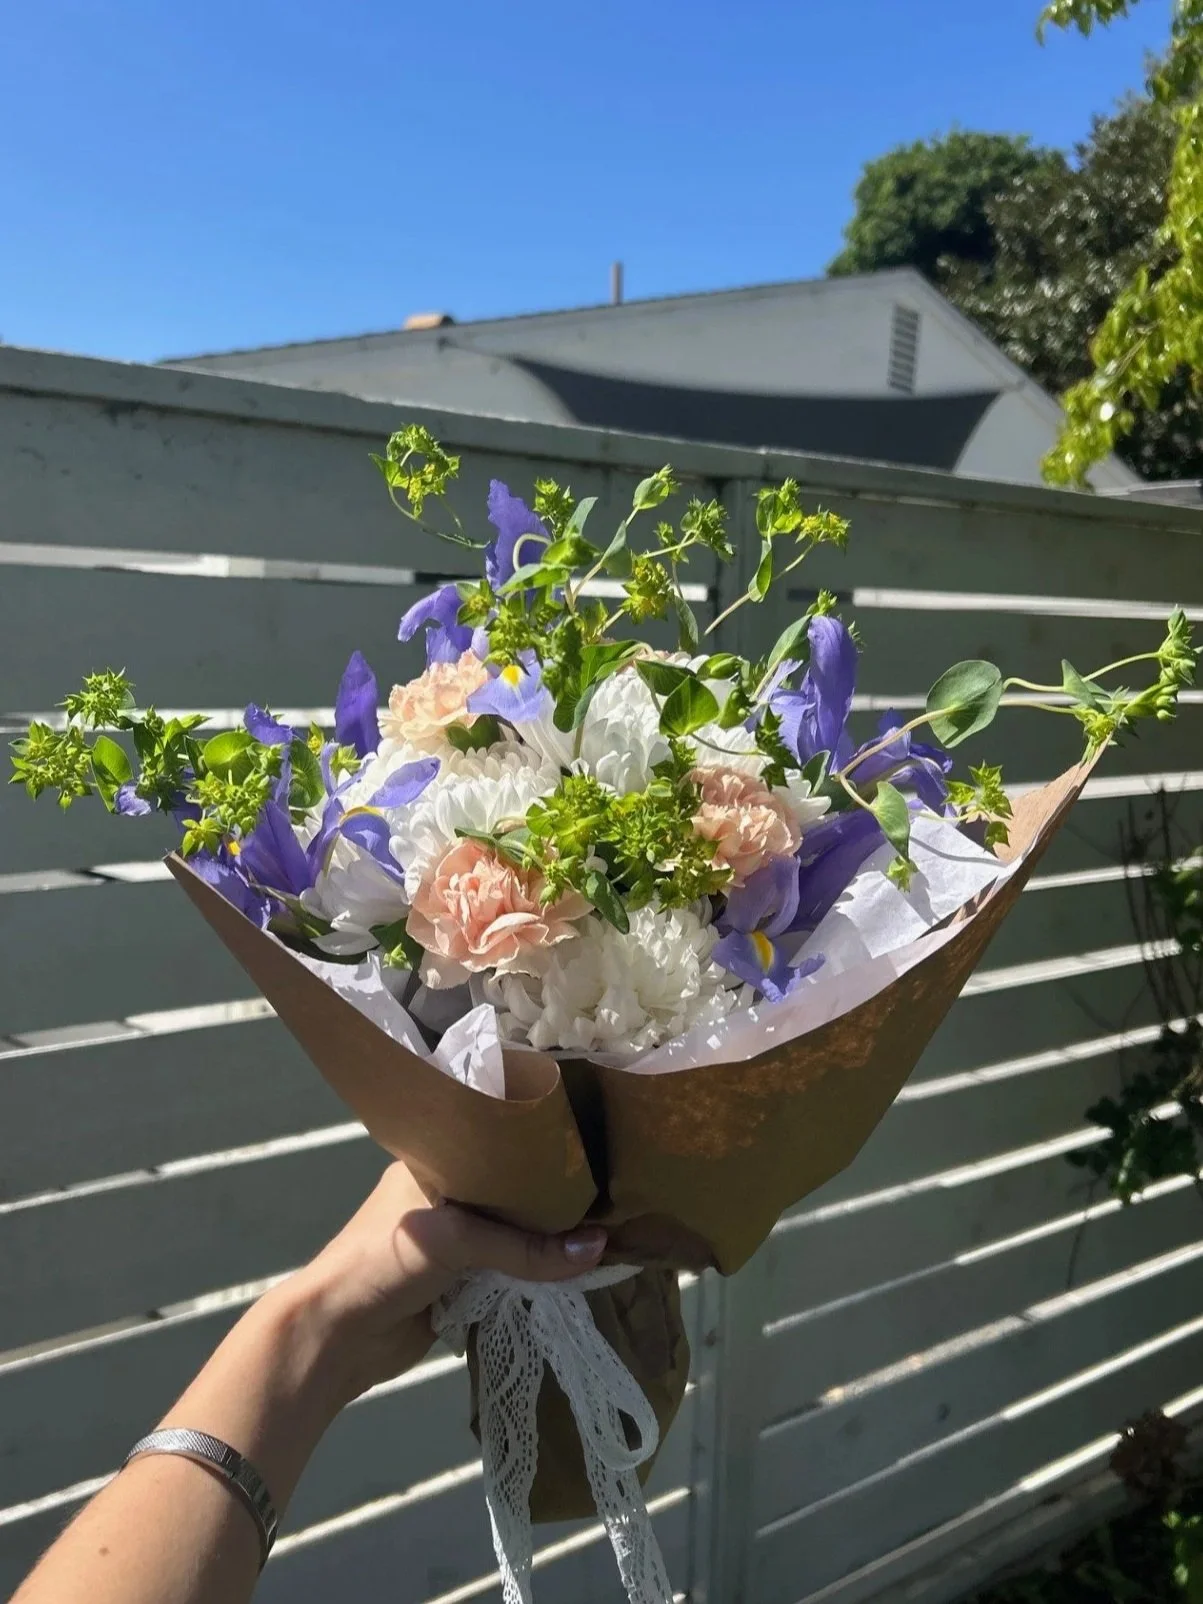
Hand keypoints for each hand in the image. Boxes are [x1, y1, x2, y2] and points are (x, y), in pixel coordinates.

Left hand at [280, 1162, 606, 1402]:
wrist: (334, 1338)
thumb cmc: (383, 1264)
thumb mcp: (456, 1242)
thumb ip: (525, 1248)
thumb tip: (599, 1248)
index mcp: (436, 1163)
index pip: (502, 1147)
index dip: (545, 1152)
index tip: (596, 1150)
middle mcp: (448, 1195)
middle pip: (514, 1193)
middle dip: (555, 1200)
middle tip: (615, 1192)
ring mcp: (455, 1240)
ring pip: (516, 1234)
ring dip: (550, 1241)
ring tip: (610, 1227)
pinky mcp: (462, 1281)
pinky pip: (511, 1270)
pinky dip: (538, 1272)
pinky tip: (577, 1265)